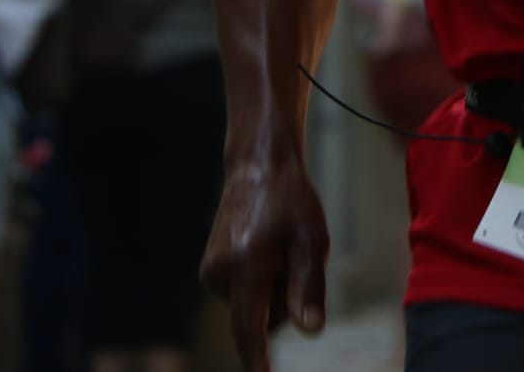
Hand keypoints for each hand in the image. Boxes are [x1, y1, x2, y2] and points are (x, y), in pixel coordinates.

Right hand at [200, 155, 329, 369]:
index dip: (257, 360)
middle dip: (283, 303)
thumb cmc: (292, 203)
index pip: (248, 327)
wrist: (258, 170)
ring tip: (278, 249)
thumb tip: (309, 331)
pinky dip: (259, 283)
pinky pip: (242, 295)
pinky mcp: (209, 270)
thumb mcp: (314, 241)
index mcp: (246, 264)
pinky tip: (265, 251)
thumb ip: (309, 288)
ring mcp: (210, 271)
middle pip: (260, 318)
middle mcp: (220, 272)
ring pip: (252, 307)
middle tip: (294, 259)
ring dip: (272, 290)